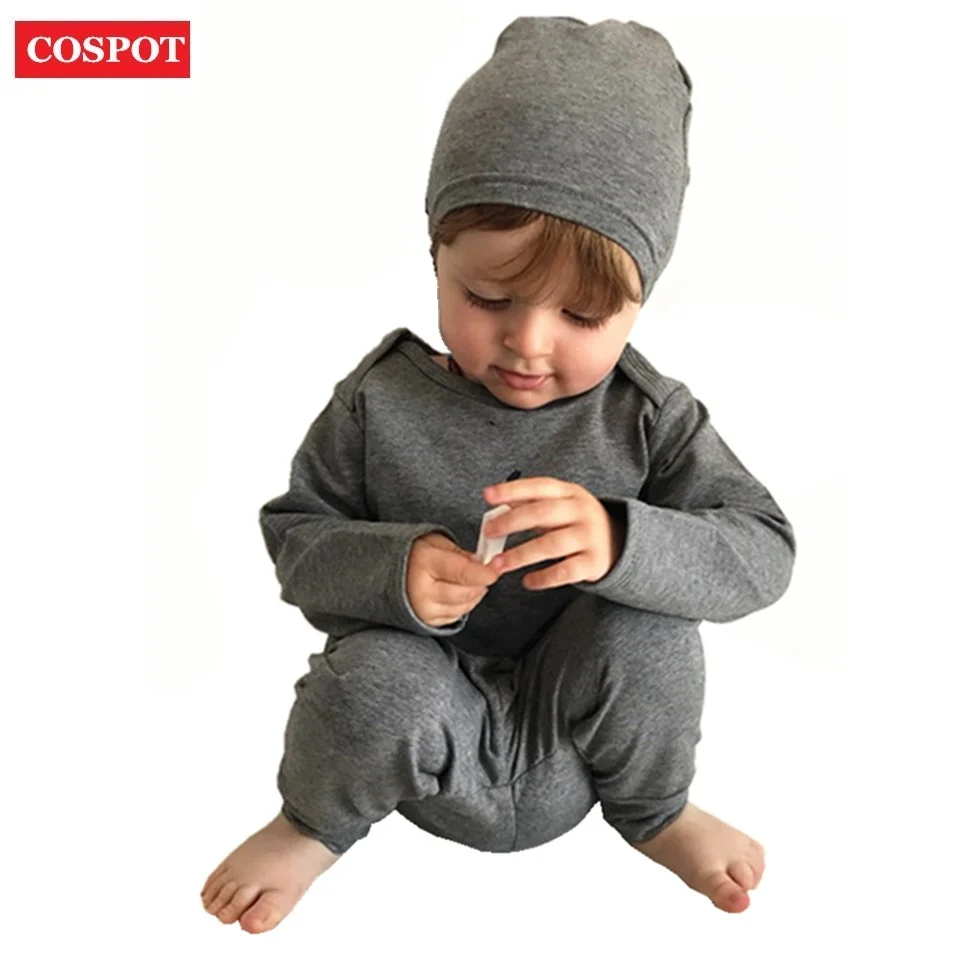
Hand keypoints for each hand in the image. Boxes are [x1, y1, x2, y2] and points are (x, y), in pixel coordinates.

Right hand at [406, 532, 500, 626]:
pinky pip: (457, 615)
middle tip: (484, 572)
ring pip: (464, 606)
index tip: (496, 569)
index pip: (462, 572)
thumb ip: (461, 554)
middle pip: (466, 592)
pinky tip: (459, 591)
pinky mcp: (427, 621)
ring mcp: (424, 609)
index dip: (484, 573)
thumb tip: (484, 564)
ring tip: (470, 580)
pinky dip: (464, 604)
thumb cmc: (415, 555)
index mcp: (424, 562)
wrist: (387, 573)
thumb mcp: (436, 543)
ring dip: (475, 593)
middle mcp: (422, 589)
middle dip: (481, 582)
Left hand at [480, 477, 625, 589]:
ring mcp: (589, 538)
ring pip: (551, 545)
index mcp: (569, 493)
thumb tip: (496, 502)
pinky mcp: (593, 563)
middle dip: (512, 522)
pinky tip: (527, 581)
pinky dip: (544, 578)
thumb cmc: (577, 522)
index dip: (512, 490)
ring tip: (498, 565)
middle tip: (489, 532)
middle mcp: (581, 512)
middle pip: (543, 513)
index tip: (487, 495)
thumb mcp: (560, 506)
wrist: (621, 543)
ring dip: (521, 555)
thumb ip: (530, 504)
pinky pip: (565, 572)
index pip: (539, 487)